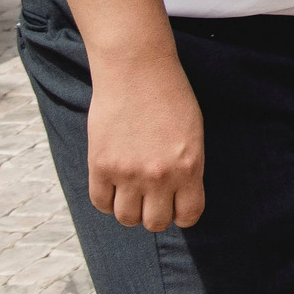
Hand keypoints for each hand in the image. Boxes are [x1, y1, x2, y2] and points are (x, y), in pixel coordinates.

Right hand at [86, 55, 206, 230]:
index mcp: (189, 166)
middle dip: (156, 214)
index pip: (188, 214)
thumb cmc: (170, 97)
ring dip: (130, 209)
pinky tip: (114, 185)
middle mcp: (159, 175)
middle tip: (153, 199)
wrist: (137, 71)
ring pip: (126, 218)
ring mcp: (127, 173)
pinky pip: (100, 203)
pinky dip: (107, 200)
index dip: (183, 214)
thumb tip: (177, 197)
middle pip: (155, 222)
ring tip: (133, 192)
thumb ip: (186, 167)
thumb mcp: (192, 134)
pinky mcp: (101, 166)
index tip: (178, 206)